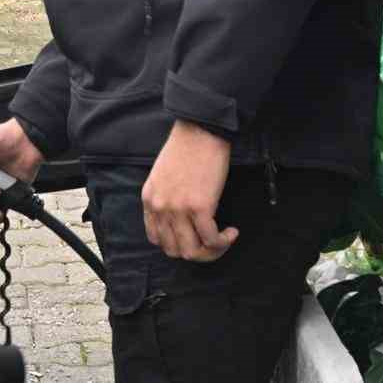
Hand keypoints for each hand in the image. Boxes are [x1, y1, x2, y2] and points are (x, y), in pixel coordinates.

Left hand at [142, 120, 238, 261]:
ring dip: (211, 252)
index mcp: (150, 199)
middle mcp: (160, 208)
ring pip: (192, 252)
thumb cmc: (187, 148)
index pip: (156, 239)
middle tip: (211, 242)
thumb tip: (180, 222)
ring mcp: (178, 209)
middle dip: (195, 252)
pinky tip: (232, 232)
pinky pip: (211, 240)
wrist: (201, 130)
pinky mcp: (200, 207)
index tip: (194, 237)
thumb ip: (165, 199)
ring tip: (223, 239)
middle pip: (174, 250)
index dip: (177, 244)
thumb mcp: (162, 176)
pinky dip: (224, 242)